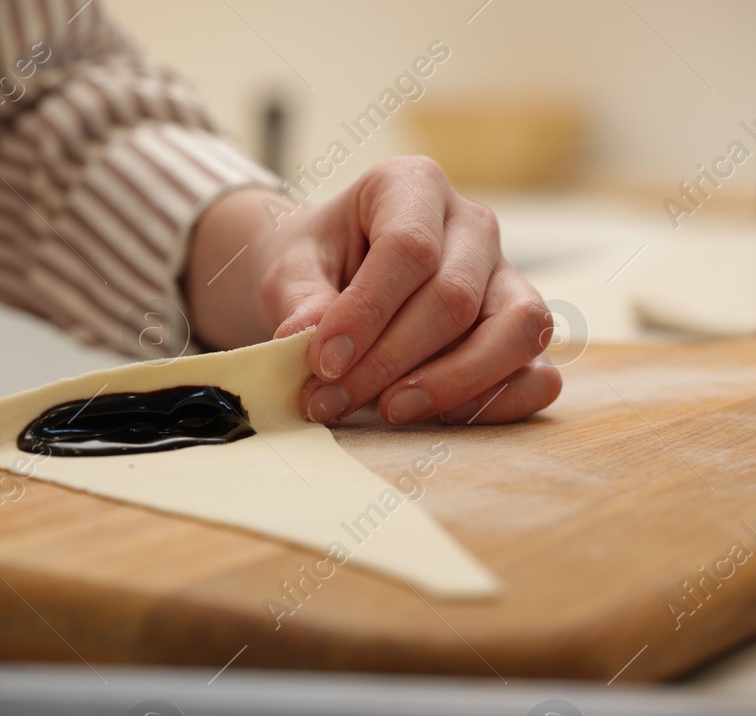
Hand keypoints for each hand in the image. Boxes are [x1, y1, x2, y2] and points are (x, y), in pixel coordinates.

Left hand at [184, 157, 559, 426]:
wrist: (330, 272)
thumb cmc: (313, 263)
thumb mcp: (288, 268)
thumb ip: (298, 299)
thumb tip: (304, 335)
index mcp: (412, 186)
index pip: (409, 246)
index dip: (366, 312)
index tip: (321, 362)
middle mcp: (472, 224)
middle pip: (454, 297)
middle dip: (389, 361)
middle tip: (331, 401)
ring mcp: (505, 276)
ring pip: (517, 329)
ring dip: (453, 382)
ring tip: (390, 411)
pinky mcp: (518, 330)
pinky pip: (539, 372)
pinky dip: (499, 402)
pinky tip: (439, 418)